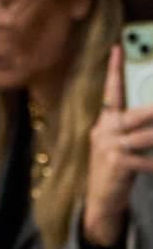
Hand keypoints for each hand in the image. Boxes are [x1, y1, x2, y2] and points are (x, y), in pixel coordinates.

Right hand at [82, 47, 152, 247]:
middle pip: (133, 113)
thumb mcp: (117, 144)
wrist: (101, 200)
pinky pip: (143, 158)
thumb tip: (149, 112)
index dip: (113, 69)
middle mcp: (103, 131)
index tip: (118, 48)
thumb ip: (131, 128)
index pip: (110, 91)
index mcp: (104, 122)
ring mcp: (108, 147)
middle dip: (152, 110)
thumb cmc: (115, 168)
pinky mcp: (115, 164)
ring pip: (142, 135)